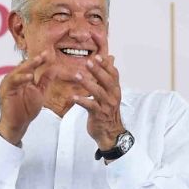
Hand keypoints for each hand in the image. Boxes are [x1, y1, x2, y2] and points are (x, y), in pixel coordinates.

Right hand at [0, 50, 52, 144]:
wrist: (18, 124)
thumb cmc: (26, 109)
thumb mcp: (40, 92)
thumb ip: (45, 80)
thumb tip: (54, 68)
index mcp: (22, 78)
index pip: (31, 66)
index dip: (39, 60)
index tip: (48, 54)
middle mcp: (14, 78)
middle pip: (24, 66)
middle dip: (34, 60)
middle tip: (43, 55)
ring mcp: (8, 84)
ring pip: (18, 71)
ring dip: (28, 66)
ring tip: (38, 61)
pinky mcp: (4, 90)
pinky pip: (12, 81)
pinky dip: (21, 78)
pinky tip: (29, 76)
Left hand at [72, 32, 125, 150]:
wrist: (110, 132)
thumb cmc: (107, 111)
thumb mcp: (110, 93)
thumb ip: (107, 76)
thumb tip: (111, 58)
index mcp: (115, 89)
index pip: (113, 74)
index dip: (106, 65)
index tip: (98, 56)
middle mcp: (113, 96)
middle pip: (107, 81)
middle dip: (98, 71)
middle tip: (88, 61)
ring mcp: (106, 105)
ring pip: (98, 92)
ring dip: (87, 83)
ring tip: (77, 76)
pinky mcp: (98, 114)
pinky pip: (90, 106)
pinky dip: (82, 101)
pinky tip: (73, 97)